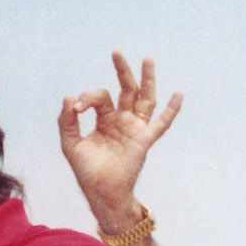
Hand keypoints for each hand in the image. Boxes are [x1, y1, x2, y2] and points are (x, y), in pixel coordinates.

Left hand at [57, 52, 180, 226]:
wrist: (100, 192)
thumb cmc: (87, 171)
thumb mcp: (71, 143)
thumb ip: (67, 121)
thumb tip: (69, 97)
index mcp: (105, 119)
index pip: (99, 97)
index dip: (87, 97)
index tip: (76, 107)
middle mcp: (122, 120)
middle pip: (126, 89)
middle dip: (122, 70)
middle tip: (116, 52)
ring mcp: (135, 128)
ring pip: (145, 98)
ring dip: (147, 79)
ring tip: (148, 59)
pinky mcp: (144, 139)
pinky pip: (161, 123)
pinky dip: (171, 110)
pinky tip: (179, 94)